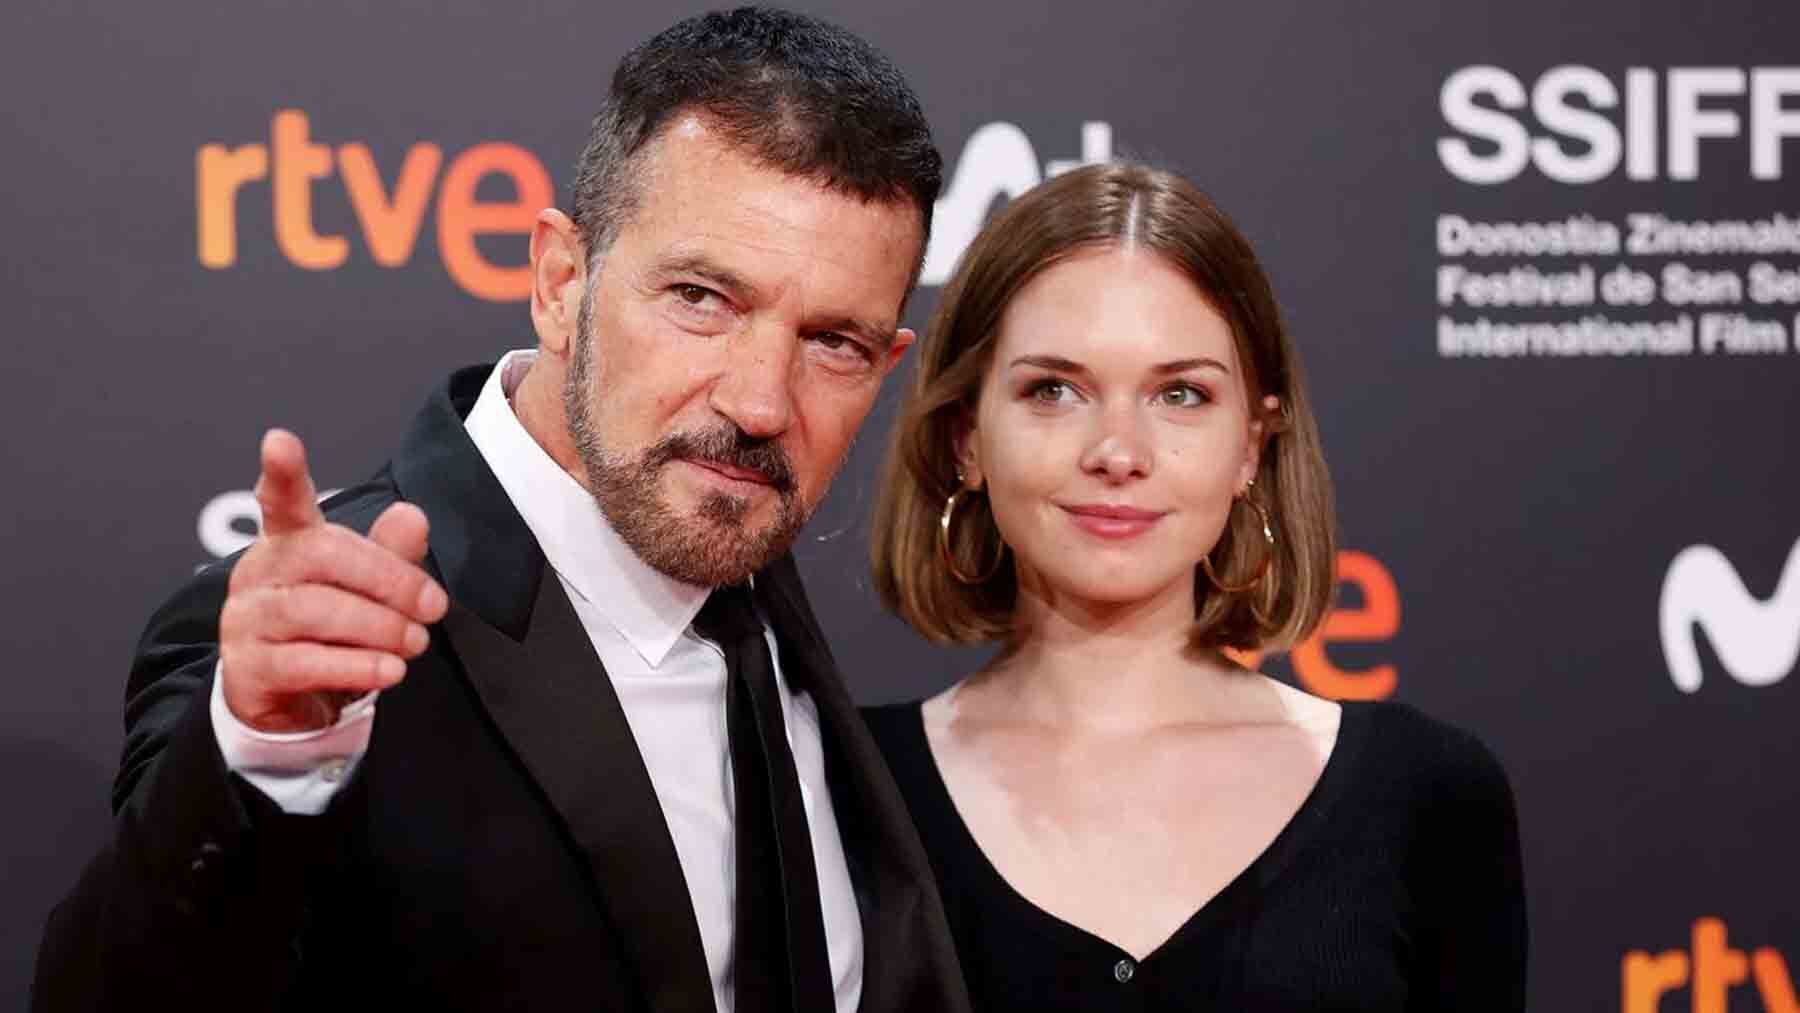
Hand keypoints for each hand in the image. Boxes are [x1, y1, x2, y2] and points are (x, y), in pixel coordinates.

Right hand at [218, 429, 448, 732]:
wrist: (291, 704)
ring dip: (378, 627)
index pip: (282, 501)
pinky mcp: (247, 670)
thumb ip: (390, 554)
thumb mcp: (367, 591)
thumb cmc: (333, 632)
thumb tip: (412, 515)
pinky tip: (389, 670)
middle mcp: (259, 573)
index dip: (282, 473)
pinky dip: (355, 666)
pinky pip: (304, 663)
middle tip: (433, 608)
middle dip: (388, 579)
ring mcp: (245, 621)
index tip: (279, 441)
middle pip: (322, 555)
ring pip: (313, 611)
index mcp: (287, 542)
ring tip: (415, 642)